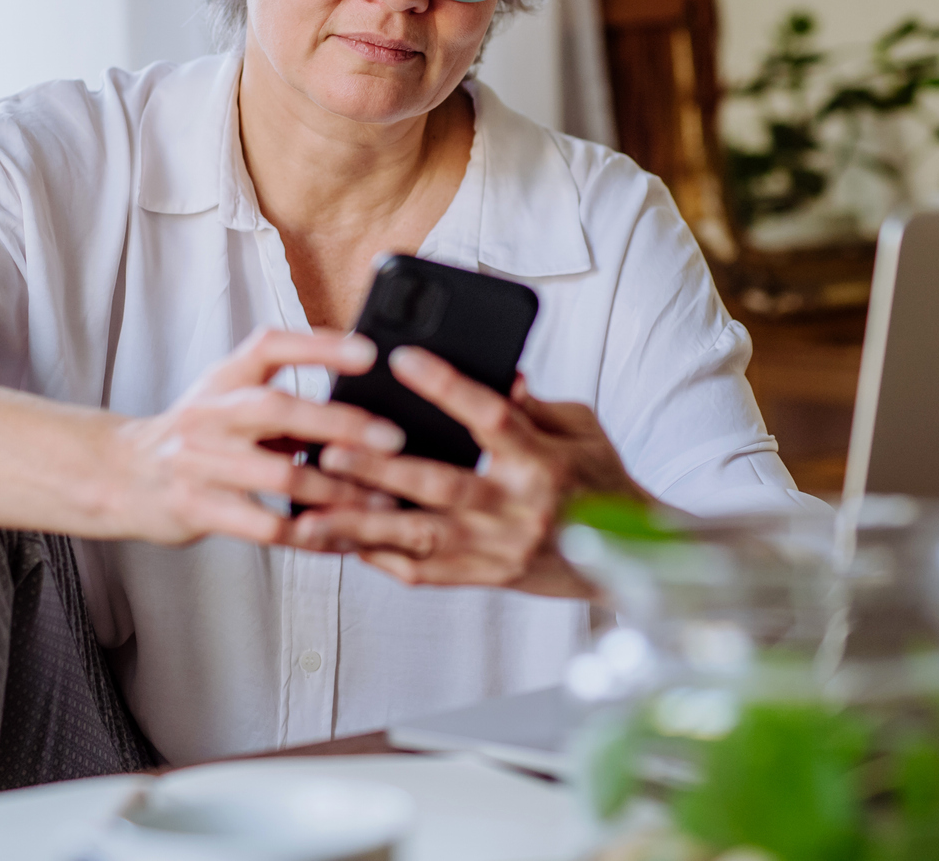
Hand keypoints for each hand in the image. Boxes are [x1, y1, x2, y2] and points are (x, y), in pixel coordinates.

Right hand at [104, 328, 406, 545]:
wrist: (123, 476)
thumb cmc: (194, 434)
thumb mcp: (226, 396)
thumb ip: (280, 394)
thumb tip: (358, 395)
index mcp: (224, 379)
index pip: (270, 346)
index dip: (319, 346)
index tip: (368, 352)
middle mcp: (210, 414)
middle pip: (279, 410)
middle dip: (342, 424)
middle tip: (393, 439)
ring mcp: (202, 462)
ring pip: (281, 475)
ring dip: (338, 490)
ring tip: (382, 499)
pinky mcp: (200, 509)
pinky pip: (267, 526)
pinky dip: (311, 534)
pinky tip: (343, 538)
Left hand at [284, 348, 647, 595]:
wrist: (628, 562)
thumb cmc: (600, 482)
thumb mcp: (580, 431)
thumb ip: (534, 405)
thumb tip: (499, 373)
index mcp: (543, 462)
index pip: (490, 417)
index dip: (446, 385)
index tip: (404, 358)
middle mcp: (518, 509)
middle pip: (439, 485)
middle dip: (378, 469)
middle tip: (326, 447)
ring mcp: (498, 551)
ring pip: (418, 536)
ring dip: (360, 522)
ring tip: (310, 508)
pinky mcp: (484, 579)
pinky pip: (422, 572)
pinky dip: (378, 557)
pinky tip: (340, 541)